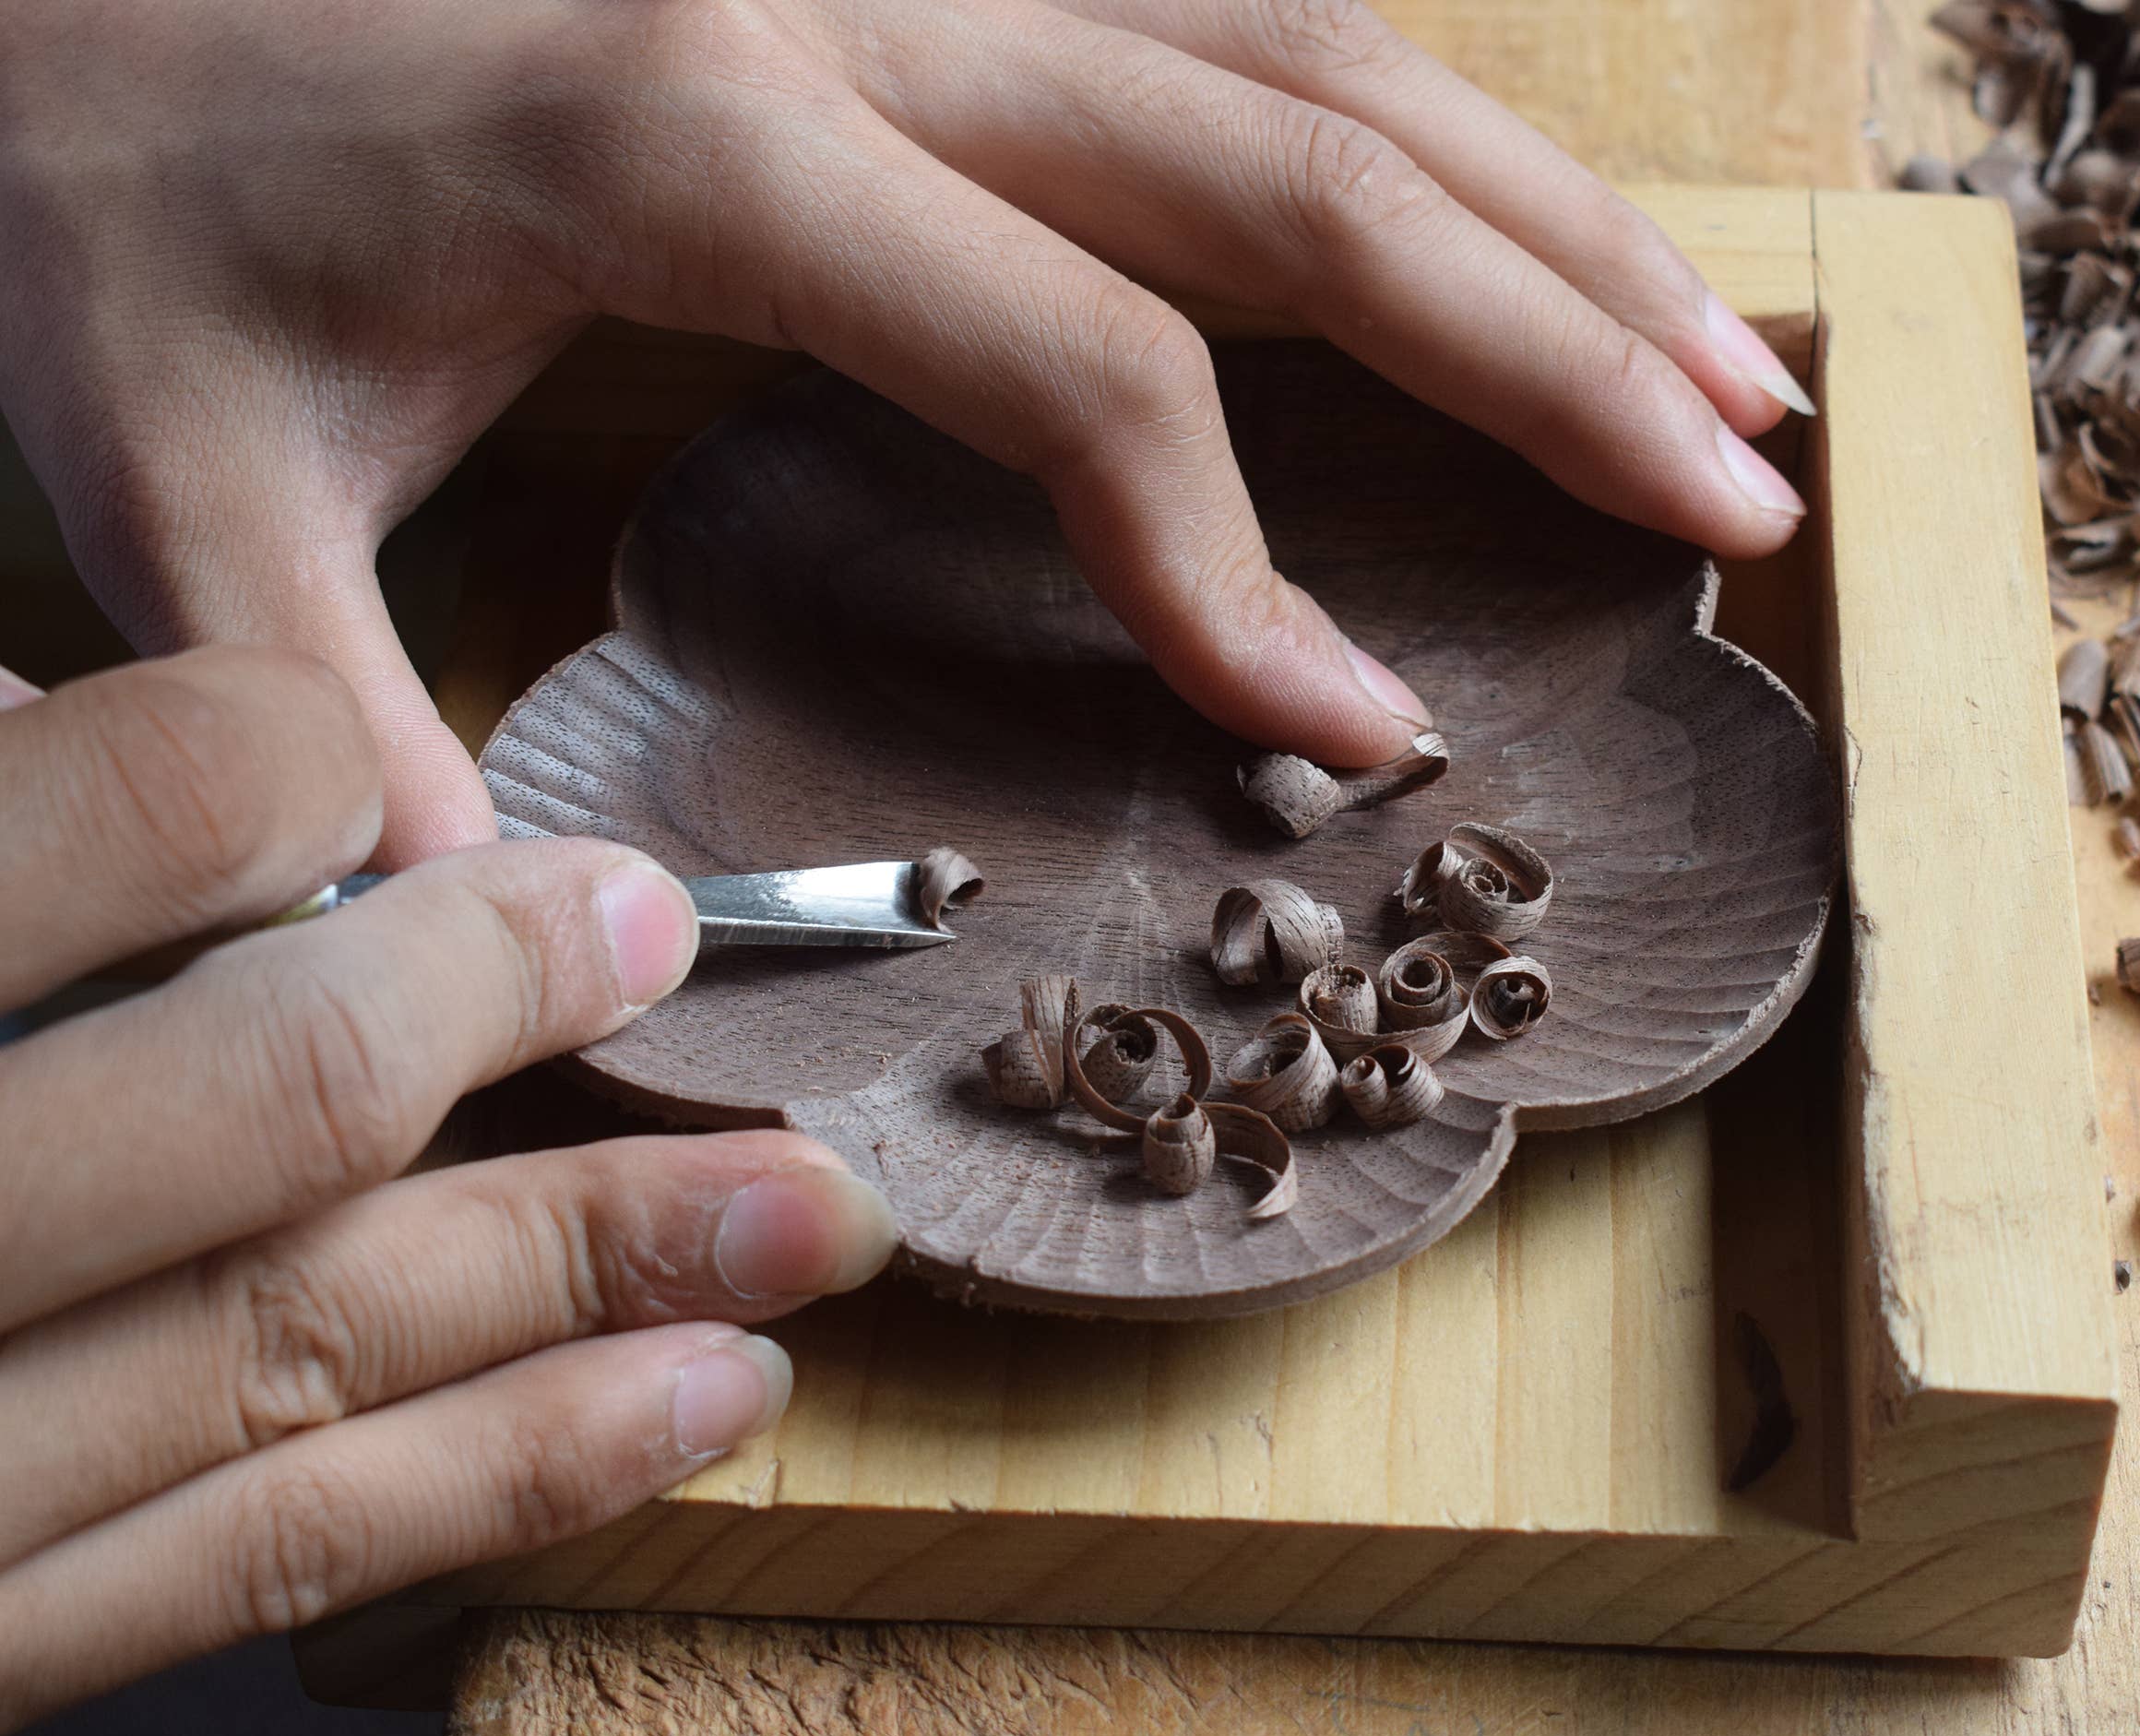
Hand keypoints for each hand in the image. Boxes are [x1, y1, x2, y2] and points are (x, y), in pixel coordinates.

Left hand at [0, 0, 1813, 866]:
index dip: (1247, 565)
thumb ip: (356, 760)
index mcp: (699, 129)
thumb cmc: (115, 201)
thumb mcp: (184, 501)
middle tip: (1734, 494)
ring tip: (1725, 373)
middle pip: (1287, 157)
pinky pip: (1239, 13)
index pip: (1084, 362)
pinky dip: (1426, 130)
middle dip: (1542, 344)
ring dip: (1543, 213)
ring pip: (1313, 49)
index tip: (1356, 744)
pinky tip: (1531, 236)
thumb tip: (563, 989)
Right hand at [0, 647, 899, 1730]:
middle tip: (646, 921)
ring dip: (590, 1260)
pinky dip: (506, 1472)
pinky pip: (261, 1558)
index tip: (341, 749)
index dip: (247, 765)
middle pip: (243, 1105)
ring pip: (304, 1344)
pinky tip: (699, 1399)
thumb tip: (70, 740)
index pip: (73, 826)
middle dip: (477, 999)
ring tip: (806, 1212)